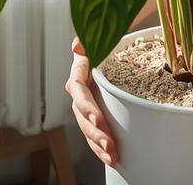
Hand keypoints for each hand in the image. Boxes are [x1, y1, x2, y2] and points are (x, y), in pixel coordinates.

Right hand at [67, 37, 117, 166]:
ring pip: (88, 129)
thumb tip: (77, 46)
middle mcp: (81, 92)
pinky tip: (112, 159)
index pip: (78, 91)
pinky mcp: (97, 115)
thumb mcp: (99, 34)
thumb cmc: (106, 38)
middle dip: (95, 132)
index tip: (96, 117)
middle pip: (82, 116)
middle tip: (110, 145)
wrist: (115, 45)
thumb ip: (87, 38)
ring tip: (113, 158)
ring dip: (98, 145)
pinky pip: (95, 134)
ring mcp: (88, 106)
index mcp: (79, 74)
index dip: (85, 105)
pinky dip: (102, 148)